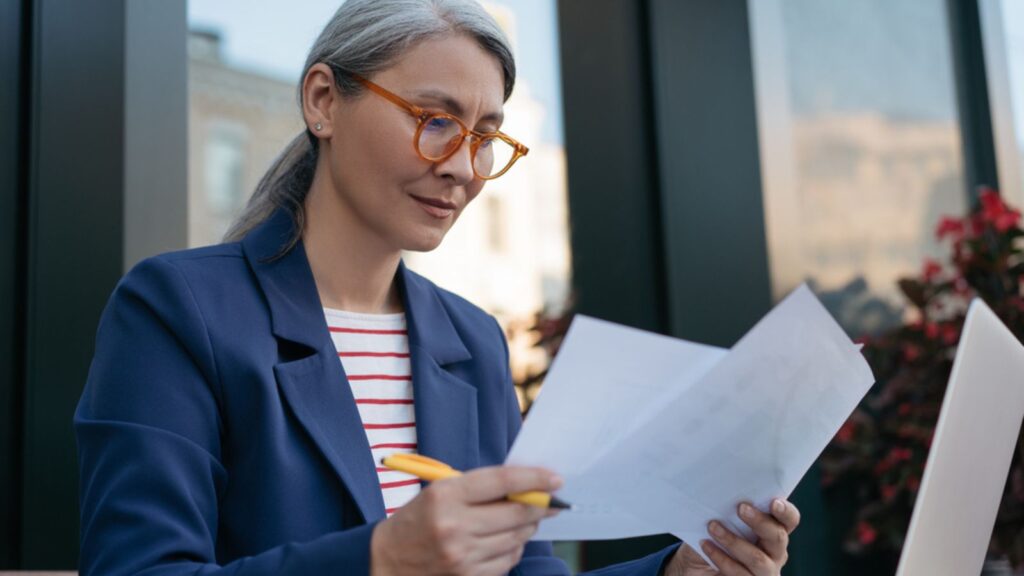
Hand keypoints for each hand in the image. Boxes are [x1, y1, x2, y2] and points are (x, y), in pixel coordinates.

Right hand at [369, 465, 562, 575]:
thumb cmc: (418, 519)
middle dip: (540, 506)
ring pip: (517, 539)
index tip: (555, 479)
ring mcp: (462, 557)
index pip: (502, 482)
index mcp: (446, 495)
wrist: (387, 561)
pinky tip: (504, 541)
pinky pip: (507, 561)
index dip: (534, 479)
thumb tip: (527, 487)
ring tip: (524, 520)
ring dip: (527, 528)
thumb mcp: (441, 491)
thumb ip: (481, 487)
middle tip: (550, 501)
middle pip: (516, 513)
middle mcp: (454, 527)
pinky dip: (513, 549)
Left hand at [663, 499, 800, 575]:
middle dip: (760, 522)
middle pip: (778, 538)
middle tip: (741, 508)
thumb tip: (722, 488)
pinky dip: (721, 558)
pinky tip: (706, 545)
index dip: (786, 511)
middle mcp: (774, 553)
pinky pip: (739, 574)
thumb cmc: (711, 538)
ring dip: (734, 541)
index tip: (773, 502)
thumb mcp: (720, 519)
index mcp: (773, 531)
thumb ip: (728, 508)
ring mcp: (763, 572)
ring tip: (713, 527)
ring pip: (758, 559)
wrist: (695, 567)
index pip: (789, 520)